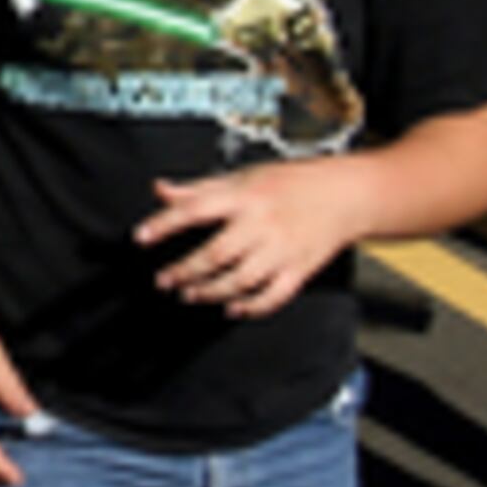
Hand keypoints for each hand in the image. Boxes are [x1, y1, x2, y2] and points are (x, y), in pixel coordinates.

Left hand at [137, 162, 363, 318]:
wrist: (345, 195)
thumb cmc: (289, 183)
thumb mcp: (241, 177)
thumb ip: (199, 189)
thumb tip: (159, 189)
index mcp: (244, 196)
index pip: (196, 209)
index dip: (165, 224)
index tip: (141, 238)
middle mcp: (262, 223)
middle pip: (216, 254)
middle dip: (184, 270)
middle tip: (163, 279)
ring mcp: (282, 249)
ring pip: (240, 280)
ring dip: (210, 292)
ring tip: (189, 294)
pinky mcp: (300, 270)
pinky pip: (273, 296)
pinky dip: (250, 307)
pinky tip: (231, 308)